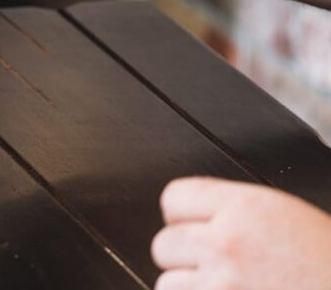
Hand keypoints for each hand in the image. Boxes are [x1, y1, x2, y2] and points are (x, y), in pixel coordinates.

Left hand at [152, 177, 330, 289]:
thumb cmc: (328, 259)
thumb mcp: (284, 215)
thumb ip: (235, 211)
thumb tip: (197, 216)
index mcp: (244, 208)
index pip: (173, 197)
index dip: (181, 214)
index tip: (190, 225)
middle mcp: (226, 242)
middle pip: (164, 243)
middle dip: (183, 255)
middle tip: (211, 264)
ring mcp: (222, 283)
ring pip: (168, 283)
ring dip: (189, 288)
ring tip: (221, 287)